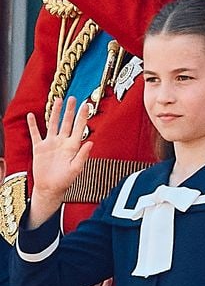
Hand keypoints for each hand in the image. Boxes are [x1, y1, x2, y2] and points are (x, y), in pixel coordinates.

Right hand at [28, 97, 93, 224]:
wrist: (50, 188)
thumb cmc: (65, 180)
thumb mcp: (75, 169)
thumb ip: (83, 155)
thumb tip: (91, 142)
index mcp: (73, 146)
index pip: (79, 127)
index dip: (82, 116)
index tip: (86, 105)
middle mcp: (63, 142)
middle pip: (67, 122)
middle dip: (70, 110)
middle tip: (73, 98)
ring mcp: (51, 143)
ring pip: (53, 124)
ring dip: (55, 113)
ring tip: (58, 100)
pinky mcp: (39, 148)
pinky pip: (35, 134)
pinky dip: (33, 124)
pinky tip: (31, 115)